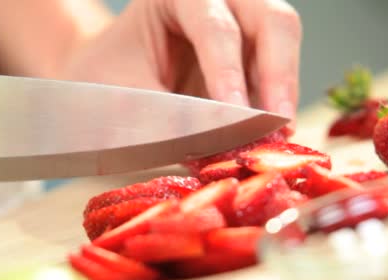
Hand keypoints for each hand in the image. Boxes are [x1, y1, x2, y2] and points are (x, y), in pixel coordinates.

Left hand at [60, 0, 301, 129]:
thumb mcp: (121, 96)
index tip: (236, 114)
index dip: (227, 71)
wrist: (103, 78)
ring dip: (283, 91)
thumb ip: (165, 119)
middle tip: (279, 125)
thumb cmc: (104, 78)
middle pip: (272, 20)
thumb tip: (214, 150)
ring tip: (277, 136)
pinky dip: (275, 103)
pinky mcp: (250, 54)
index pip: (214, 25)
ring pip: (284, 45)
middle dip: (279, 74)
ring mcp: (239, 23)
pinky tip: (269, 133)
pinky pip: (276, 73)